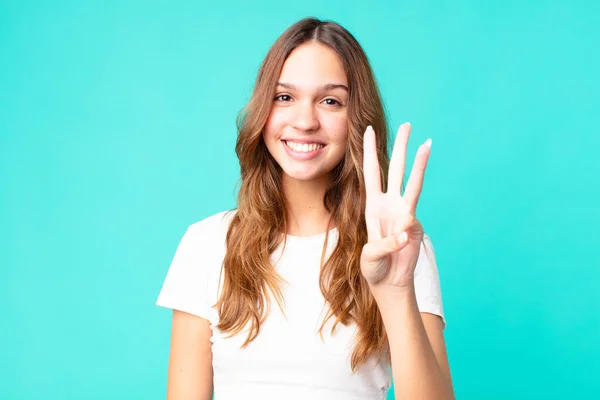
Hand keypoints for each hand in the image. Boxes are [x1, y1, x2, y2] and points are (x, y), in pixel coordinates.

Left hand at [360, 123, 431, 289]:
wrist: (389, 282)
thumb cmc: (374, 267)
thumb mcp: (370, 256)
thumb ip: (384, 245)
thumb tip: (404, 233)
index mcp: (372, 205)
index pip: (371, 172)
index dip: (369, 151)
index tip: (368, 129)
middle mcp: (389, 204)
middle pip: (396, 169)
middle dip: (401, 146)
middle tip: (408, 124)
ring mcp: (404, 213)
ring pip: (413, 183)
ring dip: (420, 163)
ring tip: (428, 143)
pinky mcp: (416, 226)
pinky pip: (412, 223)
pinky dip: (404, 234)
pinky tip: (399, 245)